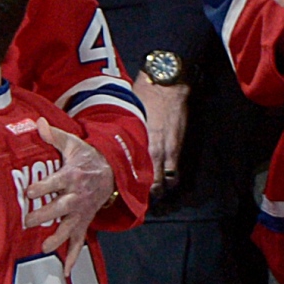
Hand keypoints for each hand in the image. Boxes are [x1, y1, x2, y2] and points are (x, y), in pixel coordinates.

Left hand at [24, 118, 115, 276]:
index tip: (27, 192)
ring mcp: (81, 212)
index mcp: (71, 176)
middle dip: (45, 214)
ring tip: (44, 246)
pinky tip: (66, 271)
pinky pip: (79, 242)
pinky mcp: (84, 223)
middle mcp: (77, 197)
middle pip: (60, 207)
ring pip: (69, 227)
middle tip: (27, 220)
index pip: (54, 183)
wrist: (111, 173)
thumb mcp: (72, 144)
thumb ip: (54, 136)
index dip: (41, 187)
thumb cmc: (85, 158)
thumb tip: (38, 122)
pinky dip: (73, 257)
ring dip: (57, 237)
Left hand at [131, 72, 188, 196]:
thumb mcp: (126, 116)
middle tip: (137, 199)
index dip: (127, 185)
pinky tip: (165, 181)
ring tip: (153, 195)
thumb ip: (120, 133)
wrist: (167, 84)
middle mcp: (153, 150)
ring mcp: (168, 150)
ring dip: (160, 188)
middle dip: (145, 193)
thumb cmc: (141, 96)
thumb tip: (105, 141)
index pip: (132, 172)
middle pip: (151, 182)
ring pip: (166, 179)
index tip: (120, 192)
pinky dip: (171, 178)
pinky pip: (176, 170)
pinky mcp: (179, 146)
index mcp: (137, 143)